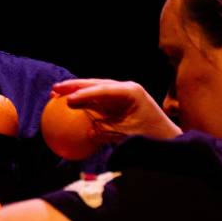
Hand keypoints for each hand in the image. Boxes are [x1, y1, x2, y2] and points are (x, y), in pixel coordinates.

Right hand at [51, 79, 182, 141]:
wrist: (166, 137)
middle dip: (74, 86)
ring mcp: (121, 93)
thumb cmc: (150, 136)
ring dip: (75, 90)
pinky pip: (97, 100)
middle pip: (96, 84)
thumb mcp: (128, 135)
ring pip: (94, 88)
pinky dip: (82, 101)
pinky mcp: (117, 101)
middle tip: (55, 90)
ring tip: (55, 94)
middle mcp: (125, 88)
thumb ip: (108, 131)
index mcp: (130, 91)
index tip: (68, 100)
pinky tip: (66, 106)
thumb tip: (87, 132)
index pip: (103, 90)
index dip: (84, 94)